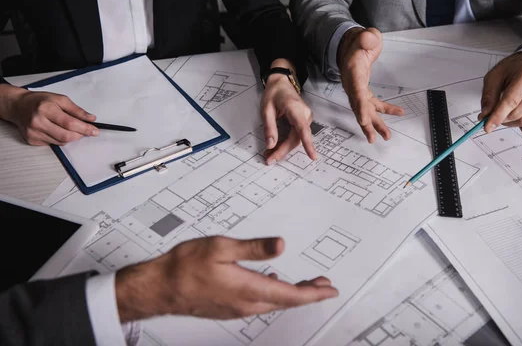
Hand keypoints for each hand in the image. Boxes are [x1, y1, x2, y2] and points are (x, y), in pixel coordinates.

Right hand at [1, 85, 98, 145]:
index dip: (85, 128)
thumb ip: (76, 110)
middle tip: (86, 131)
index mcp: (45, 109)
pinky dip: (59, 139)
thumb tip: (91, 119)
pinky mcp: (32, 140)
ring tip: (69, 128)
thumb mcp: (60, 99)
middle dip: (80, 135)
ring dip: (70, 137)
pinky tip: (56, 130)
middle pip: (66, 136)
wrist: (18, 106)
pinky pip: (53, 144)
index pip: (70, 123)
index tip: (95, 131)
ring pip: (60, 142)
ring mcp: (33, 133)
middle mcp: (38, 122)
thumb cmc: (39, 101)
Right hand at [115, 236, 337, 321]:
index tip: (329, 290)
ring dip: (293, 294)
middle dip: (309, 294)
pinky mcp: (228, 307)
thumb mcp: (222, 248)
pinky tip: (272, 284)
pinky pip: (259, 303)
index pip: (291, 295)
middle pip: (286, 301)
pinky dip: (274, 294)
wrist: (160, 287)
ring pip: (273, 303)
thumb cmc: (185, 267)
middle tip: (324, 287)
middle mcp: (245, 303)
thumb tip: (281, 245)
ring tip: (306, 286)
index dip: (314, 293)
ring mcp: (236, 308)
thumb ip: (254, 247)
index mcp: (248, 289)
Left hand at [261, 72, 317, 164]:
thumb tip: (271, 145)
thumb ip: (269, 128)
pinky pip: (296, 136)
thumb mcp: (266, 110)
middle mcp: (304, 114)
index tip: (313, 156)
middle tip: (270, 159)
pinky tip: (277, 148)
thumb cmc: (274, 94)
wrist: (281, 83)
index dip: (308, 144)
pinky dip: (286, 143)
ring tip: (270, 155)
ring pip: (297, 139)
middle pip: (297, 138)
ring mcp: (306, 118)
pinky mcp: (303, 122)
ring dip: (284, 149)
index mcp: (295, 109)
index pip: (303, 129)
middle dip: (283, 151)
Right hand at [338, 27, 403, 142]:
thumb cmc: (359, 42)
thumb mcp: (365, 36)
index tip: (363, 120)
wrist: (350, 46)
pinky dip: (385, 110)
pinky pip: (373, 104)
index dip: (359, 106)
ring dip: (375, 124)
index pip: (356, 91)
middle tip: (374, 137)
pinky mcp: (363, 92)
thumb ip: (367, 38)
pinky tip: (398, 112)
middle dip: (366, 123)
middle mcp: (353, 85)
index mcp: (352, 72)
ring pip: (366, 110)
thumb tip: (369, 39)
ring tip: (386, 136)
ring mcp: (357, 90)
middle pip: (359, 107)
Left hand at [478, 52, 521, 134]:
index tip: (487, 126)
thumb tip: (485, 115)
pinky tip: (520, 123)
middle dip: (502, 118)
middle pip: (517, 113)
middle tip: (494, 115)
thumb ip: (489, 95)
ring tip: (506, 114)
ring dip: (511, 123)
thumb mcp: (496, 75)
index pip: (511, 101)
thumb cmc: (516, 68)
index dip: (497, 116)